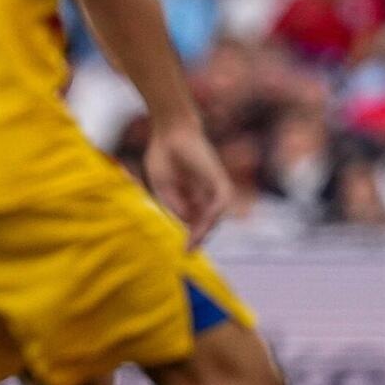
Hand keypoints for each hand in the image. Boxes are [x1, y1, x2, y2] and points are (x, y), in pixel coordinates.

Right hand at [144, 122, 229, 247]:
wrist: (168, 133)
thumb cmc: (163, 156)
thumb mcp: (164, 188)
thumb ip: (176, 206)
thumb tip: (190, 223)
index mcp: (190, 196)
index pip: (196, 222)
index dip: (192, 237)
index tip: (184, 251)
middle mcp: (204, 194)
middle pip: (206, 221)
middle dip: (199, 237)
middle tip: (189, 250)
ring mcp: (213, 186)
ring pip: (215, 215)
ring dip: (206, 230)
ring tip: (193, 242)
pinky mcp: (218, 179)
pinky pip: (221, 201)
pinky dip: (214, 214)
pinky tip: (203, 224)